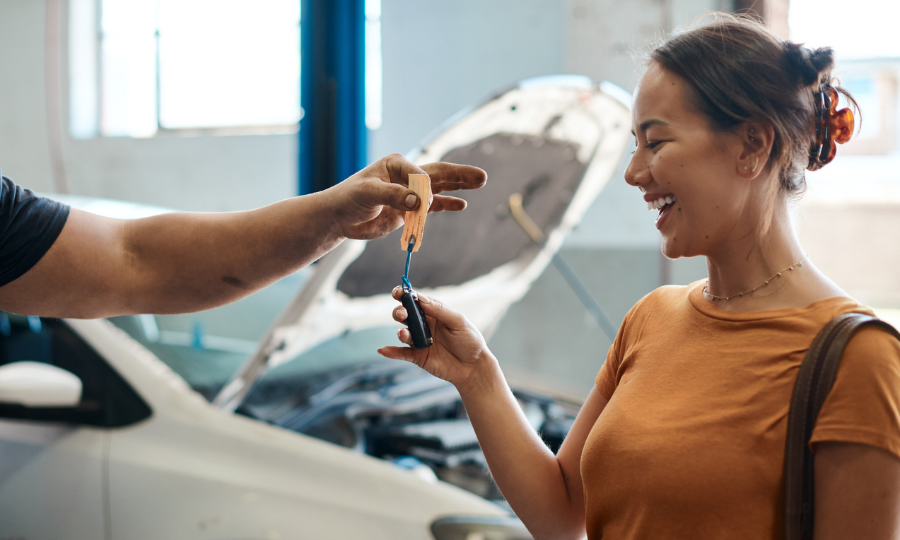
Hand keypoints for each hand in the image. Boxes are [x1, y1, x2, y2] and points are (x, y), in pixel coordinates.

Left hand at [322, 154, 486, 239]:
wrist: (340, 217)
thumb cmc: (349, 198)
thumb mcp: (367, 193)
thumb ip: (392, 196)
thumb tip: (417, 203)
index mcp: (397, 164)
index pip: (420, 174)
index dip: (425, 189)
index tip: (419, 205)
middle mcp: (407, 176)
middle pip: (439, 174)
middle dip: (461, 175)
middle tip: (482, 176)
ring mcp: (410, 193)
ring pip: (440, 188)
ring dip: (460, 186)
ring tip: (480, 182)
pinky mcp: (409, 209)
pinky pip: (433, 206)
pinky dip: (446, 205)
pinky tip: (462, 205)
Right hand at [378, 287, 495, 389]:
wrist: (474, 367)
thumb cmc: (470, 340)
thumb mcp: (458, 321)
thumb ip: (439, 310)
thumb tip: (419, 298)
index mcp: (433, 312)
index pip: (415, 301)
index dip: (404, 294)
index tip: (398, 292)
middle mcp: (424, 325)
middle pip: (405, 315)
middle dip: (399, 312)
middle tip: (403, 314)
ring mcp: (420, 341)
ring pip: (403, 333)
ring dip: (400, 332)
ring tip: (403, 334)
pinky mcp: (418, 357)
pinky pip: (402, 354)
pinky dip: (391, 352)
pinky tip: (383, 350)